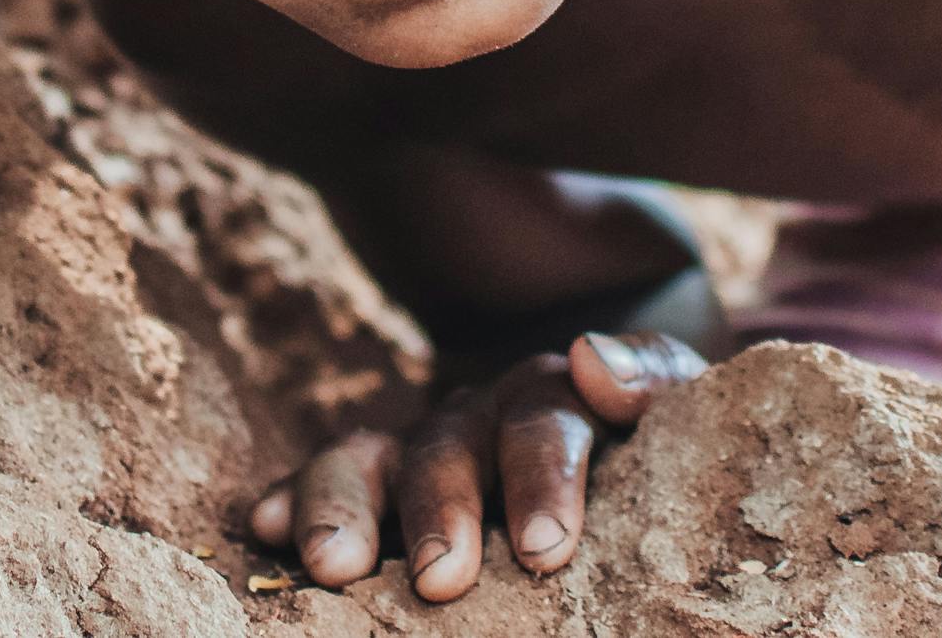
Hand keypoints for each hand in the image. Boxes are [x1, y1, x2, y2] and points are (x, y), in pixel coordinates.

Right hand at [248, 331, 704, 598]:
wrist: (617, 404)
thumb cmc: (652, 429)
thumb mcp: (679, 403)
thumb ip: (648, 378)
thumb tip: (592, 360)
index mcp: (555, 393)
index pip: (543, 419)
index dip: (540, 478)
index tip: (546, 550)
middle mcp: (479, 411)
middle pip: (447, 443)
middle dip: (437, 510)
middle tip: (439, 581)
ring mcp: (425, 441)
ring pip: (374, 452)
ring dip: (346, 502)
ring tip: (329, 564)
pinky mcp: (387, 475)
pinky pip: (331, 474)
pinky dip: (293, 496)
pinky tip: (263, 529)